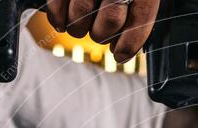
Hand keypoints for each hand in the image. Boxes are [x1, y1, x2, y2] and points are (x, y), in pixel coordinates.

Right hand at [44, 0, 158, 62]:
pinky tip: (60, 21)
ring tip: (77, 26)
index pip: (141, 15)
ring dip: (78, 27)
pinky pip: (57, 1)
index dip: (131, 42)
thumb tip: (131, 34)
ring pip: (82, 12)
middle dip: (101, 34)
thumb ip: (139, 0)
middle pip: (111, 18)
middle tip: (97, 34)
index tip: (121, 53)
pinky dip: (57, 16)